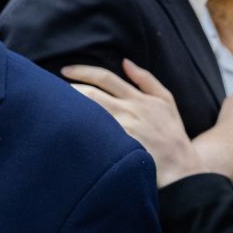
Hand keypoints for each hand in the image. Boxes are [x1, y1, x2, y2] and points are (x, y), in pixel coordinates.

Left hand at [63, 59, 202, 186]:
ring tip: (52, 106)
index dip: (82, 71)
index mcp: (138, 98)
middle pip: (90, 94)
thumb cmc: (172, 135)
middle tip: (50, 89)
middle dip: (68, 89)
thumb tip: (125, 62)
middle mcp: (128, 111)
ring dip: (69, 108)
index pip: (104, 78)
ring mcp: (122, 131)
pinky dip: (78, 131)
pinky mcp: (118, 149)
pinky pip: (93, 137)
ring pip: (89, 114)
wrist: (181, 169)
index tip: (65, 71)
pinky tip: (64, 130)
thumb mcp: (166, 101)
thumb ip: (146, 80)